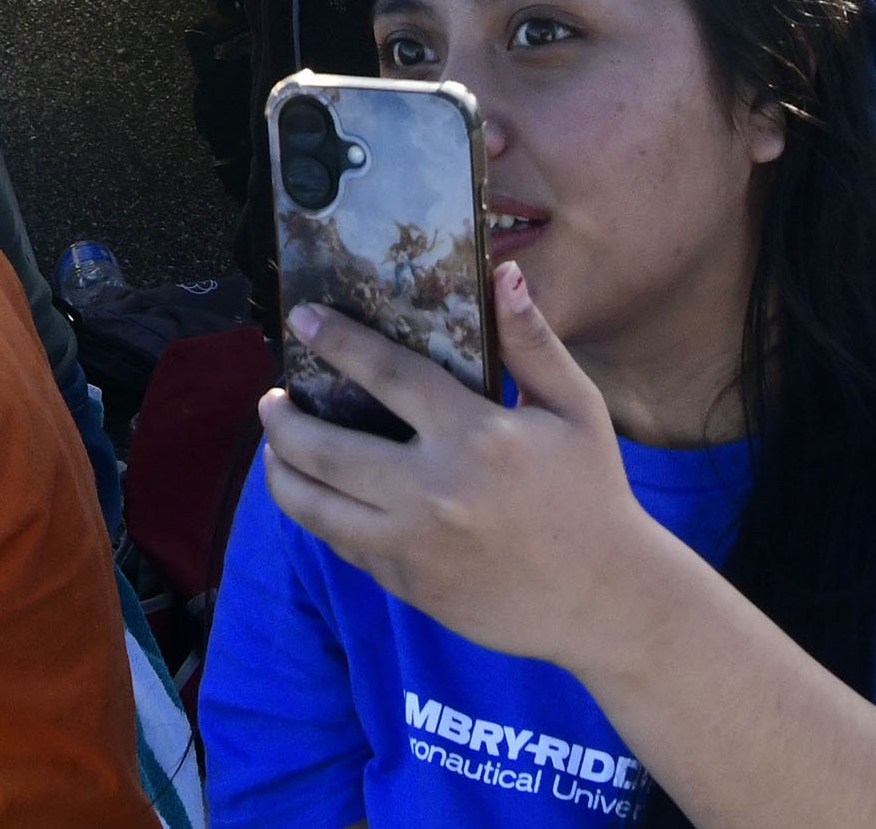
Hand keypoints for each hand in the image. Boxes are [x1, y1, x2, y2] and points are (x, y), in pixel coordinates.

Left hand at [252, 266, 684, 678]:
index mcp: (475, 436)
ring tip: (275, 446)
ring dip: (280, 470)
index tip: (302, 321)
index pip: (385, 374)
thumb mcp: (577, 409)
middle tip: (271, 397)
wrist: (604, 600)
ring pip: (314, 506)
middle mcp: (432, 491)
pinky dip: (318, 513)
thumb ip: (533, 341)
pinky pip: (341, 543)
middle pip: (324, 448)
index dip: (336, 342)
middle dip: (281, 418)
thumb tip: (504, 274)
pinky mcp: (407, 584)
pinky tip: (317, 492)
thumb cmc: (593, 494)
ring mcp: (412, 545)